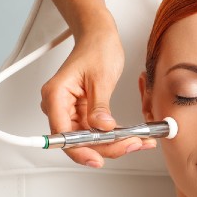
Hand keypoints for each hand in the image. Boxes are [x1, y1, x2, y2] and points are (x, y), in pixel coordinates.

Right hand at [40, 25, 155, 167]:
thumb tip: (102, 128)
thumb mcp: (101, 78)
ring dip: (114, 144)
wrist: (99, 37)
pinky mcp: (83, 112)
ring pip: (89, 139)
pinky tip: (133, 136)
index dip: (80, 150)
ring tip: (139, 141)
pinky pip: (97, 131)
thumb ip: (99, 106)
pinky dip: (115, 136)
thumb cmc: (97, 49)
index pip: (63, 135)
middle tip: (132, 145)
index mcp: (56, 96)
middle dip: (106, 147)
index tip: (98, 159)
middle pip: (78, 141)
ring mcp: (71, 111)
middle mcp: (59, 106)